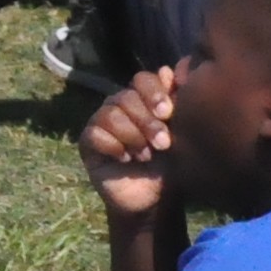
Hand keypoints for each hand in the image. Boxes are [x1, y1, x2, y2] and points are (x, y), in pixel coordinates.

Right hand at [80, 65, 177, 218]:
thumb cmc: (172, 166)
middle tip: (163, 143)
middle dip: (147, 120)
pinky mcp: (88, 142)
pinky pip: (96, 133)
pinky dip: (115, 147)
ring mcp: (101, 123)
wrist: (155, 200)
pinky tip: (126, 159)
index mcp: (144, 101)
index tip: (168, 113)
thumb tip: (170, 70)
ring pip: (111, 113)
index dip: (154, 91)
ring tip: (145, 155)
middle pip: (126, 96)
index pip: (142, 79)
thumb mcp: (182, 134)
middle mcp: (121, 107)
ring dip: (132, 135)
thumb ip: (177, 103)